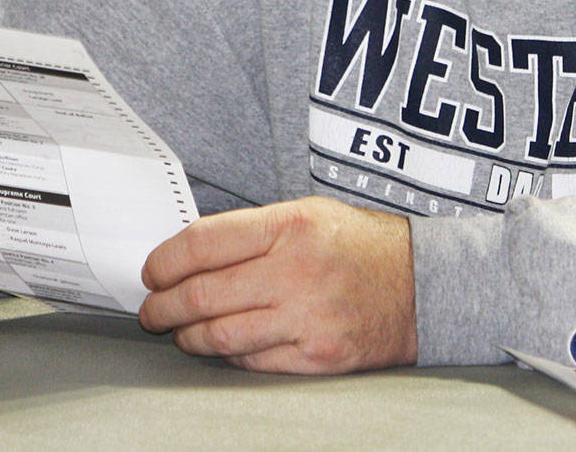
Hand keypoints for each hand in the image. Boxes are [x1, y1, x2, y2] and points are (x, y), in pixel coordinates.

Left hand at [139, 196, 417, 373]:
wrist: (423, 285)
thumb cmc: (359, 245)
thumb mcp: (309, 213)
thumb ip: (253, 231)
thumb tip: (189, 254)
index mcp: (290, 226)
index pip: (203, 244)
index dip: (165, 261)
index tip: (152, 272)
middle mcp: (296, 271)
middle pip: (202, 295)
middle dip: (163, 306)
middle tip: (152, 309)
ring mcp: (308, 318)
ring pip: (220, 336)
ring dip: (187, 337)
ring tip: (179, 331)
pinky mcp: (318, 357)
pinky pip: (252, 362)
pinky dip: (228, 355)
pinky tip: (222, 345)